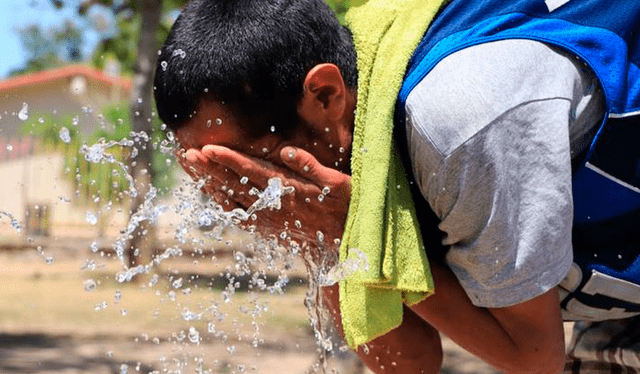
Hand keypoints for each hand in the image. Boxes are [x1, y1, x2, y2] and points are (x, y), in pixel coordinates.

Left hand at [177, 144, 350, 254]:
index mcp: (288, 190)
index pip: (252, 172)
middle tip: (186, 155)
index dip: (228, 160)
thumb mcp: (337, 182)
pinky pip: (239, 215)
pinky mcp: (269, 226)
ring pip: (232, 199)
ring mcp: (269, 218)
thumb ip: (311, 166)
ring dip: (209, 183)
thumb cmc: (345, 205)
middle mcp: (274, 205)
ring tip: (191, 167)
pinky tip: (210, 193)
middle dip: (209, 169)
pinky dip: (222, 203)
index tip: (207, 149)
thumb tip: (287, 150)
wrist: (347, 239)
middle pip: (234, 184)